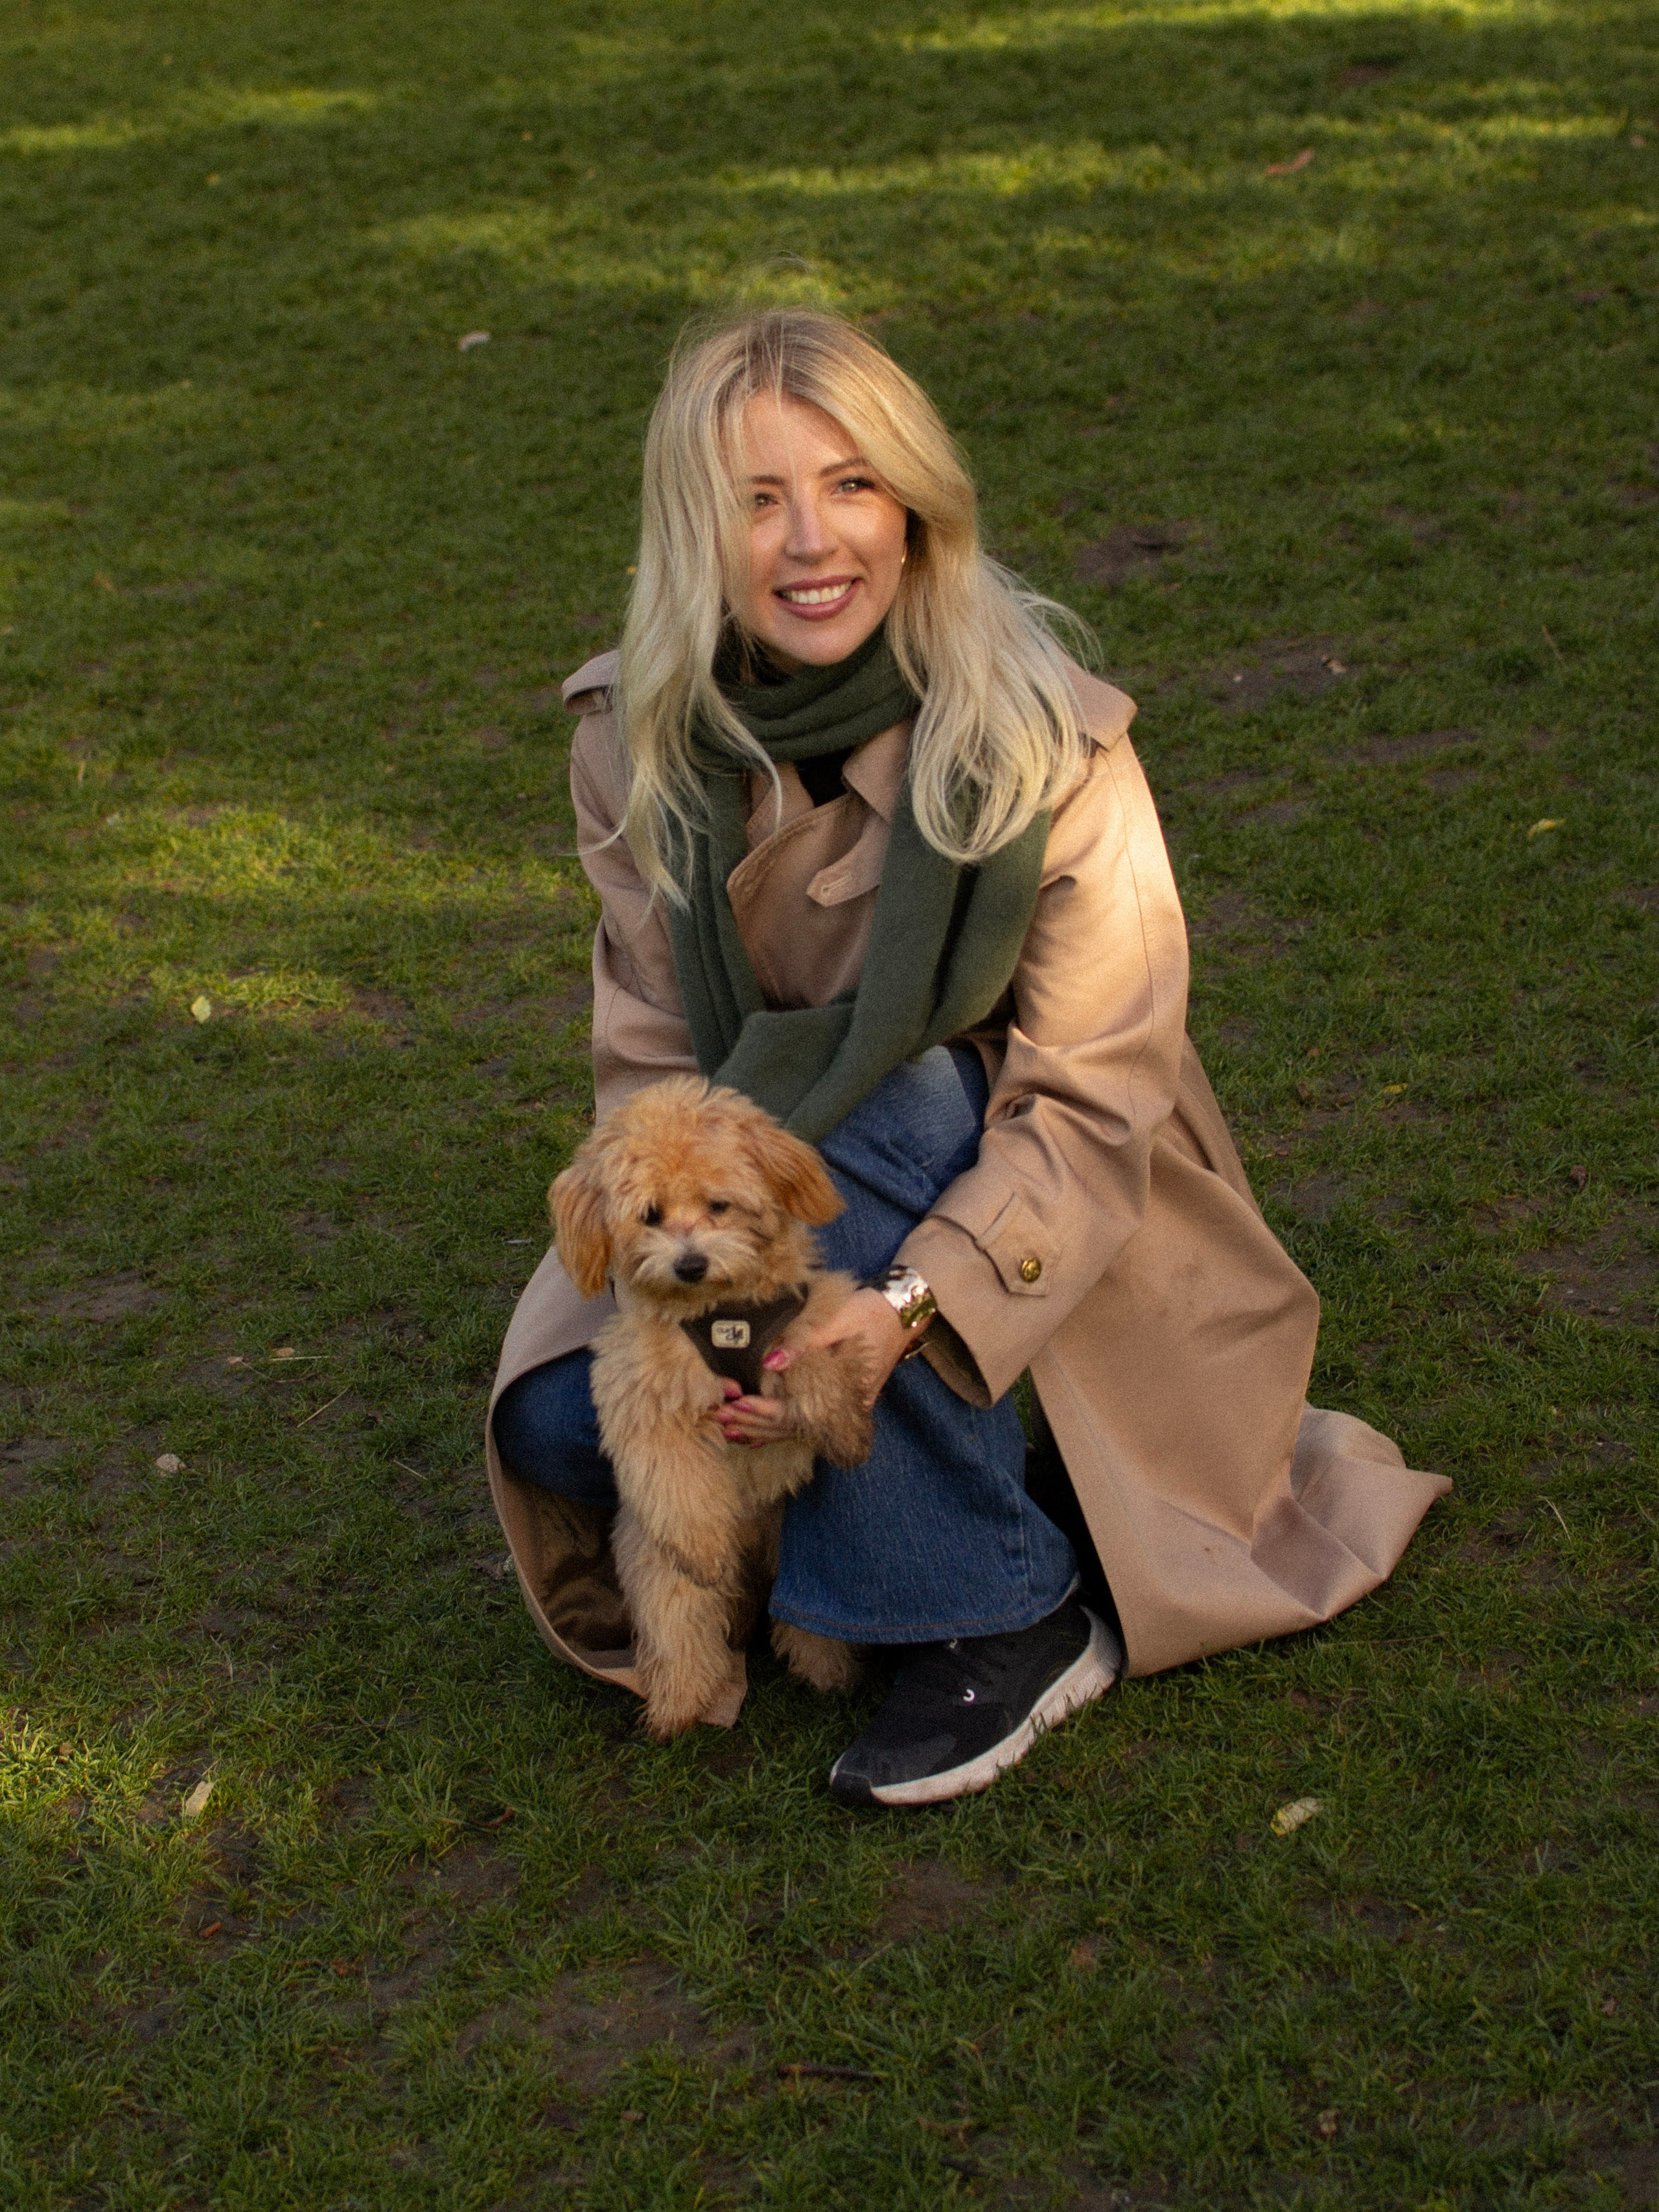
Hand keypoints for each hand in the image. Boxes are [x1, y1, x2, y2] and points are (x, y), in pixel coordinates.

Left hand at [713, 1288, 914, 1446]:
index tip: (735, 1401)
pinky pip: (803, 1423)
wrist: (901, 1313)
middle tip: (720, 1415)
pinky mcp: (837, 1403)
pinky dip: (777, 1428)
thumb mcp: (837, 1320)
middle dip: (753, 1424)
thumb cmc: (869, 1314)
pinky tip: (755, 1436)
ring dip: (761, 1429)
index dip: (761, 1411)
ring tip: (729, 1427)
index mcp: (837, 1391)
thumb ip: (804, 1343)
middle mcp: (839, 1408)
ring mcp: (839, 1409)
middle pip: (789, 1428)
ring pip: (795, 1430)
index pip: (793, 1413)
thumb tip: (769, 1363)